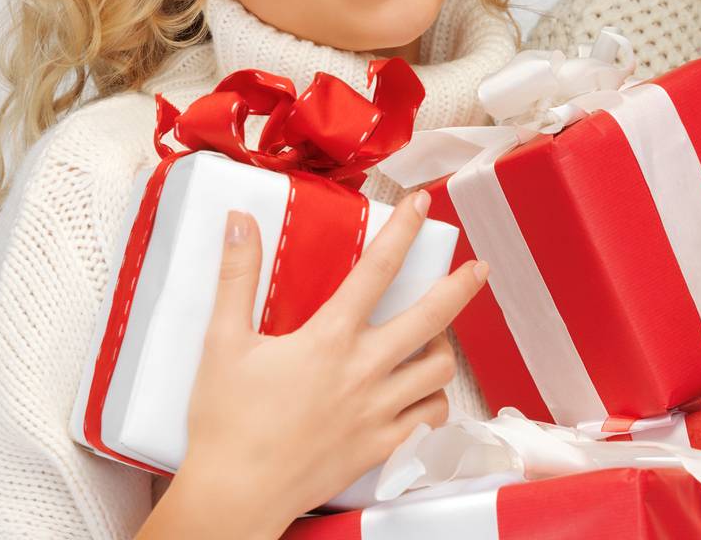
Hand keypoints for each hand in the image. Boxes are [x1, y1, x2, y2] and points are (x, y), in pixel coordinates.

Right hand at [137, 190, 486, 539]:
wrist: (235, 496)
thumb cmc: (226, 424)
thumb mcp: (223, 342)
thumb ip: (237, 277)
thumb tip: (240, 223)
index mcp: (330, 339)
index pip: (377, 270)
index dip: (404, 231)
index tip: (422, 204)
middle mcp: (364, 371)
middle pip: (431, 318)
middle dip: (460, 288)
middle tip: (478, 269)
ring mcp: (378, 412)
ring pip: (438, 371)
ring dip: (444, 348)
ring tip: (437, 336)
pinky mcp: (380, 447)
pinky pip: (429, 420)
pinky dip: (433, 401)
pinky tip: (424, 393)